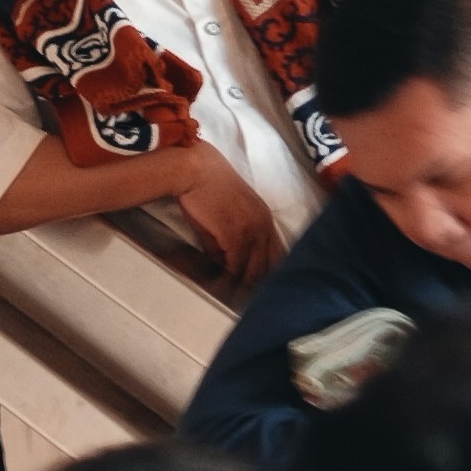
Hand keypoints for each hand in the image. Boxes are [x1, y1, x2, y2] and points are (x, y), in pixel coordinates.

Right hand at [154, 141, 285, 286]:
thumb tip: (224, 266)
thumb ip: (230, 241)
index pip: (277, 254)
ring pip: (252, 271)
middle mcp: (264, 226)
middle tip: (245, 301)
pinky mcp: (235, 236)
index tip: (257, 290)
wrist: (194, 169)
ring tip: (231, 300)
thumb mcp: (227, 214)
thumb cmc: (206, 187)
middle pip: (268, 267)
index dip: (267, 274)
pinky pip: (234, 267)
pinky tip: (219, 288)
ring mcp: (252, 231)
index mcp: (265, 219)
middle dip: (257, 286)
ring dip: (240, 287)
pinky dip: (226, 280)